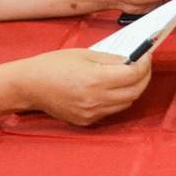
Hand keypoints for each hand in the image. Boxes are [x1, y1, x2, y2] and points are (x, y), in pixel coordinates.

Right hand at [10, 49, 152, 125]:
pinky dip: (118, 99)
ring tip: (131, 75)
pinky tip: (114, 88)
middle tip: (144, 65)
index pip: (134, 75)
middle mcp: (96, 100)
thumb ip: (110, 59)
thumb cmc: (54, 65)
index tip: (146, 55)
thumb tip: (131, 60)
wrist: (29, 86)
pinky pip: (111, 111)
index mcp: (96, 80)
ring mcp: (92, 113)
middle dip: (144, 77)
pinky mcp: (86, 121)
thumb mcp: (84, 54)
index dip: (144, 64)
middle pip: (135, 92)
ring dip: (133, 89)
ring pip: (126, 103)